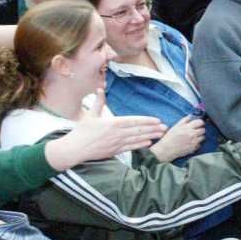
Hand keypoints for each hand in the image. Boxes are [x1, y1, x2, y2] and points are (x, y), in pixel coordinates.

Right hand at [46, 89, 165, 168]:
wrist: (75, 149)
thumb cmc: (82, 131)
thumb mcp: (90, 115)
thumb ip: (98, 102)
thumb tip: (100, 88)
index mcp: (112, 123)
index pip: (134, 121)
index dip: (147, 121)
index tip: (157, 120)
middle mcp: (117, 134)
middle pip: (139, 131)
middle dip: (153, 129)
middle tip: (165, 127)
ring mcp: (116, 143)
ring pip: (137, 139)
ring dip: (150, 136)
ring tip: (161, 134)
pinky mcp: (115, 151)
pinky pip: (130, 148)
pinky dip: (140, 145)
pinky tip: (149, 143)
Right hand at [149, 116, 204, 162]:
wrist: (167, 149)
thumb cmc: (170, 138)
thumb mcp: (176, 126)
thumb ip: (184, 120)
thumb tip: (190, 116)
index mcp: (188, 127)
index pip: (200, 122)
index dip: (200, 122)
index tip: (198, 124)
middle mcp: (192, 134)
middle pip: (203, 130)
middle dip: (200, 129)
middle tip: (195, 130)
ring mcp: (194, 142)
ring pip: (203, 137)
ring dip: (199, 136)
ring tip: (193, 137)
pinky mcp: (194, 148)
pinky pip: (200, 144)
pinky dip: (197, 143)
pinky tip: (191, 143)